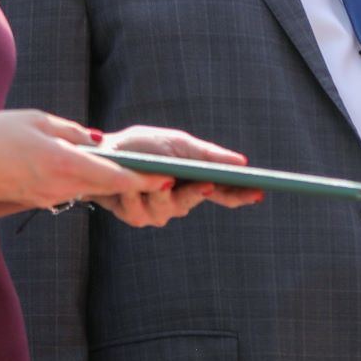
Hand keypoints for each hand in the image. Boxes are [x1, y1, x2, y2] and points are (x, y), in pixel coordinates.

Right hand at [0, 110, 170, 210]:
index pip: (116, 177)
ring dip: (110, 182)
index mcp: (65, 163)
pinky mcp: (38, 200)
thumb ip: (72, 131)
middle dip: (135, 183)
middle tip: (163, 176)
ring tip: (134, 170)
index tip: (169, 179)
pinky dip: (86, 182)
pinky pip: (70, 190)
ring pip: (90, 189)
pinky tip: (94, 172)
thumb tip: (96, 141)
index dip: (146, 179)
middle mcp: (61, 185)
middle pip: (109, 187)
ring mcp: (50, 196)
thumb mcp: (37, 120)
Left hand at [90, 124, 264, 227]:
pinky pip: (140, 210)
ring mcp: (157, 211)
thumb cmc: (143, 145)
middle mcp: (179, 200)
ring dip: (158, 189)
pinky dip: (135, 192)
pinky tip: (130, 184)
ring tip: (152, 175)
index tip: (259, 192)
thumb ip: (207, 155)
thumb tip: (242, 163)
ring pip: (167, 208)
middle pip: (196, 202)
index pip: (225, 193)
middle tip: (208, 183)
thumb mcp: (177, 144)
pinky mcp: (135, 216)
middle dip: (198, 192)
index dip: (242, 195)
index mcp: (195, 181)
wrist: (101, 152)